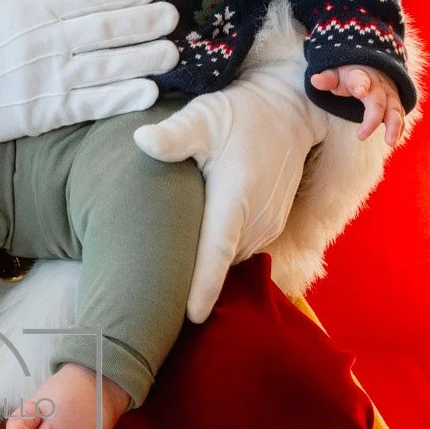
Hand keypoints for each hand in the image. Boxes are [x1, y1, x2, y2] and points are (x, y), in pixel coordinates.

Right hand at [0, 0, 179, 145]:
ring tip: (171, 52)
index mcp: (33, 10)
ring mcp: (47, 78)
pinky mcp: (47, 112)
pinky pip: (92, 103)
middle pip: (104, 29)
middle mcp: (44, 41)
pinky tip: (148, 91)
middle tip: (172, 16)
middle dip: (144, 22)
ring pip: (105, 65)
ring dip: (143, 58)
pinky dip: (121, 97)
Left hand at [134, 63, 328, 322]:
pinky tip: (194, 236)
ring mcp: (266, 227)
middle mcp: (256, 222)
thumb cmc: (241, 114)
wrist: (288, 111)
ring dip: (204, 258)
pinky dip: (218, 248)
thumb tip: (141, 141)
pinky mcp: (270, 226)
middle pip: (217, 261)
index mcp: (236, 200)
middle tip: (150, 276)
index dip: (203, 286)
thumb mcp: (204, 117)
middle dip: (189, 272)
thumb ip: (175, 135)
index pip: (216, 253)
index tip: (190, 317)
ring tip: (167, 255)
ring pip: (227, 257)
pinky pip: (238, 248)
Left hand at [310, 65, 404, 145]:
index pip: (361, 79)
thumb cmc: (349, 74)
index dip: (361, 84)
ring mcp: (390, 95)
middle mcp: (378, 86)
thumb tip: (315, 80)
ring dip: (394, 127)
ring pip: (395, 110)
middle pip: (378, 102)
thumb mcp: (335, 74)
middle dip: (373, 119)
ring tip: (390, 142)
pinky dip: (400, 128)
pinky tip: (394, 140)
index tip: (360, 91)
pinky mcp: (396, 103)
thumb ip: (327, 79)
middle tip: (361, 136)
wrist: (371, 66)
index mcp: (360, 76)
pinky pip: (400, 116)